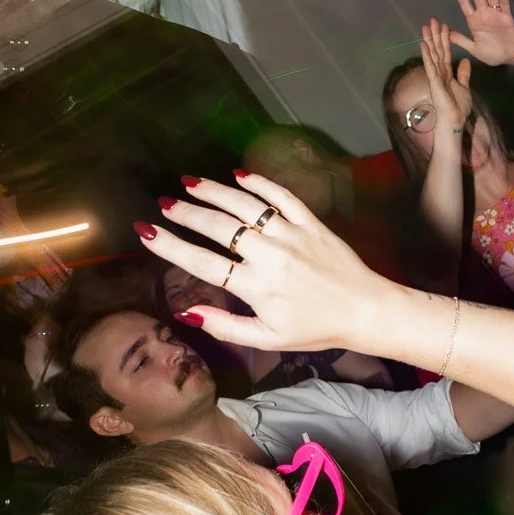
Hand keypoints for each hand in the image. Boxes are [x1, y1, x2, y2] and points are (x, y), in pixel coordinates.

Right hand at [138, 172, 389, 352]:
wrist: (365, 310)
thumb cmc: (315, 329)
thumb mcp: (268, 338)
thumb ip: (225, 325)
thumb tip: (186, 311)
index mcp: (257, 287)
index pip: (204, 263)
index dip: (172, 247)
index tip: (147, 232)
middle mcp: (271, 256)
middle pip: (220, 228)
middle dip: (187, 213)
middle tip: (164, 204)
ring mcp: (292, 235)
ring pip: (247, 206)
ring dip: (215, 191)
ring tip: (189, 183)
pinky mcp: (312, 223)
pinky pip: (283, 197)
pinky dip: (260, 183)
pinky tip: (237, 176)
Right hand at [421, 19, 473, 135]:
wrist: (455, 120)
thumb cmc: (458, 106)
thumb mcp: (464, 86)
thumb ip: (464, 74)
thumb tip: (465, 61)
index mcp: (447, 73)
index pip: (445, 52)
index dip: (445, 39)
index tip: (444, 26)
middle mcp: (439, 72)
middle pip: (437, 50)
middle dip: (435, 34)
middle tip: (433, 19)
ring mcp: (435, 76)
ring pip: (432, 54)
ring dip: (429, 40)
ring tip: (426, 26)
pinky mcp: (434, 81)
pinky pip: (430, 65)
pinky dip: (426, 54)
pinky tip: (423, 44)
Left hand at [448, 0, 513, 66]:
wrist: (510, 58)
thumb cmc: (492, 53)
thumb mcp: (474, 49)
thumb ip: (461, 41)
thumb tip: (447, 33)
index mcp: (474, 21)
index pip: (464, 3)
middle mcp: (483, 14)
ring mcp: (495, 14)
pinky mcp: (506, 17)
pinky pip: (504, 4)